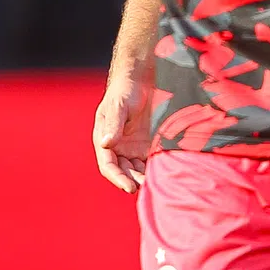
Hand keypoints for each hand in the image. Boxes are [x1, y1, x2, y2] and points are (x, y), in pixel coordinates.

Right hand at [93, 65, 153, 191]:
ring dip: (144, 177)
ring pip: (137, 169)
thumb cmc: (125, 91)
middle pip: (124, 171)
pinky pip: (150, 160)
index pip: (108, 166)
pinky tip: (165, 172)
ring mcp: (132, 147)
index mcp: (104, 141)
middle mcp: (118, 148)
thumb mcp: (118, 106)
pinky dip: (155, 167)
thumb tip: (107, 143)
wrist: (141, 80)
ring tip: (156, 184)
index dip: (118, 178)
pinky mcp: (147, 144)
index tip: (130, 187)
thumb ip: (114, 124)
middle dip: (133, 181)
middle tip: (147, 188)